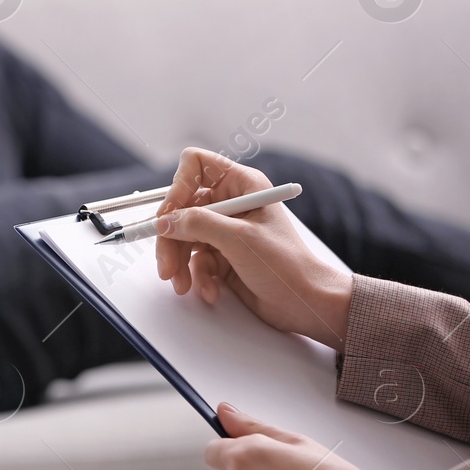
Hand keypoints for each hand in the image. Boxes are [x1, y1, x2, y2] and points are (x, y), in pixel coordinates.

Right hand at [154, 147, 352, 349]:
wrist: (304, 302)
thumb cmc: (287, 265)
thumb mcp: (240, 239)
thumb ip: (199, 224)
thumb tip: (165, 221)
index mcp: (241, 185)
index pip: (196, 166)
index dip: (178, 187)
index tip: (169, 216)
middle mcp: (230, 203)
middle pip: (181, 208)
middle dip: (171, 239)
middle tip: (167, 266)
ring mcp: (224, 230)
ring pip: (182, 237)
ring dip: (179, 262)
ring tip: (183, 285)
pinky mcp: (221, 254)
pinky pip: (194, 259)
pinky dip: (196, 276)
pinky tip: (210, 290)